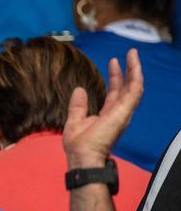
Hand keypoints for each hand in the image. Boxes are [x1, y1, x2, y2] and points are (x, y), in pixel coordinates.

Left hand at [63, 49, 142, 168]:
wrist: (83, 156)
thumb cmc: (78, 145)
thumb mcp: (75, 120)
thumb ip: (78, 105)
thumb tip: (79, 89)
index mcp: (107, 115)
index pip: (114, 92)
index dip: (115, 77)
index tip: (114, 62)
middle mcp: (118, 113)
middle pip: (126, 88)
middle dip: (129, 70)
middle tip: (130, 54)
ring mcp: (122, 113)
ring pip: (134, 87)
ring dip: (135, 70)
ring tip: (133, 54)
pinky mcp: (124, 112)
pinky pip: (134, 92)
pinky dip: (136, 78)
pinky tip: (135, 66)